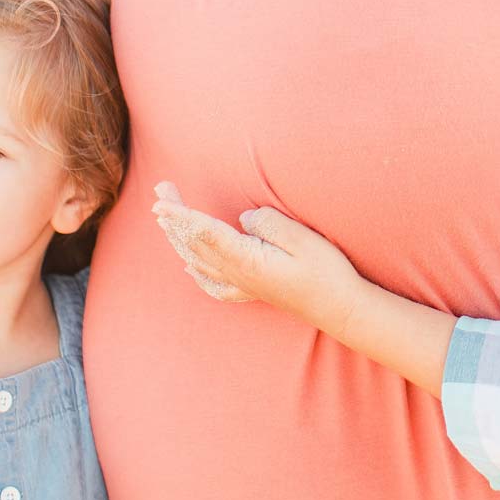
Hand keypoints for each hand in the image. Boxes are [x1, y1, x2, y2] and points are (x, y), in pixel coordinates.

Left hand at [150, 184, 357, 329]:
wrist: (340, 308)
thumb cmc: (326, 272)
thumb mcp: (301, 239)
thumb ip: (268, 223)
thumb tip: (243, 218)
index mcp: (246, 259)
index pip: (204, 233)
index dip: (181, 215)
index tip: (159, 202)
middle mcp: (238, 275)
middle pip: (195, 244)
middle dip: (174, 218)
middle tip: (160, 191)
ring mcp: (243, 285)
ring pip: (199, 261)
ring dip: (180, 238)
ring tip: (166, 218)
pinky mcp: (253, 291)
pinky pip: (214, 284)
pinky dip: (197, 272)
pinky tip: (191, 267)